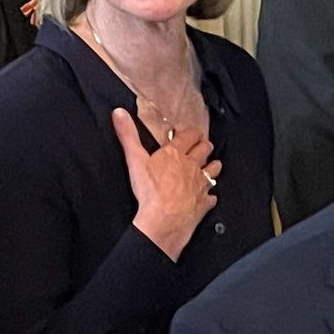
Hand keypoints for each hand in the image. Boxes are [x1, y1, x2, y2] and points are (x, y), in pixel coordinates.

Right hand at [113, 107, 219, 259]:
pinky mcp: (204, 202)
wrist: (163, 220)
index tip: (190, 133)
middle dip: (204, 146)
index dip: (191, 133)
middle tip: (201, 146)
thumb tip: (119, 113)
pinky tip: (207, 196)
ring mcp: (201, 184)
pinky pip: (212, 197)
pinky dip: (210, 195)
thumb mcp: (135, 160)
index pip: (189, 136)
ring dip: (212, 166)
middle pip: (205, 149)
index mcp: (176, 154)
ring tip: (211, 165)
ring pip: (214, 169)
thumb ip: (128, 135)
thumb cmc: (150, 192)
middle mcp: (192, 166)